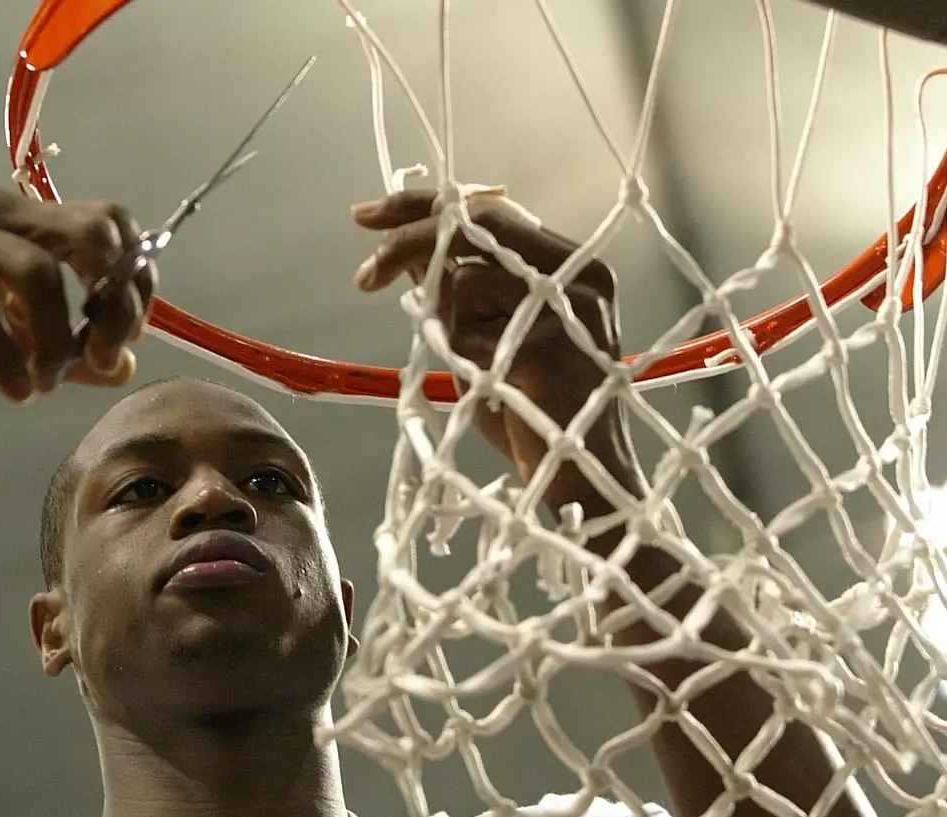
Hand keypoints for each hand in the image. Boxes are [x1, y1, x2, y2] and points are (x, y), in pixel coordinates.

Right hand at [0, 187, 154, 401]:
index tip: (120, 341)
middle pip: (92, 235)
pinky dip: (6, 356)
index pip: (111, 225)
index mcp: (24, 216)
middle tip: (100, 358)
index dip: (135, 282)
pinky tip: (15, 392)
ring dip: (56, 340)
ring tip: (45, 385)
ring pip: (39, 273)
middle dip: (113, 303)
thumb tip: (123, 366)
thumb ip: (62, 342)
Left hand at [352, 190, 639, 507]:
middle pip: (476, 225)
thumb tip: (406, 249)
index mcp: (571, 264)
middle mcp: (581, 273)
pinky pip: (467, 333)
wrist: (580, 479)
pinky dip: (464, 362)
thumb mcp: (488, 338)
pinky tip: (496, 392)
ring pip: (465, 281)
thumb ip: (456, 289)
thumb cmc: (534, 413)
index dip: (423, 206)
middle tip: (365, 274)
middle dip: (408, 242)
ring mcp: (570, 307)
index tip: (366, 215)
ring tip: (486, 374)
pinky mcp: (549, 346)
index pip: (490, 209)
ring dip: (450, 330)